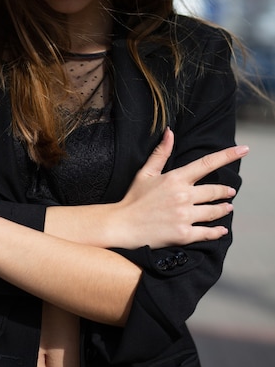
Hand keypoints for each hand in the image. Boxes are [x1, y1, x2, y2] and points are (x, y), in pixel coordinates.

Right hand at [109, 128, 247, 249]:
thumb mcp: (145, 173)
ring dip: (223, 209)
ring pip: (214, 211)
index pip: (207, 164)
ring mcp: (184, 216)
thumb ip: (160, 153)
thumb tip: (170, 132)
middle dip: (225, 191)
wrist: (123, 225)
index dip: (227, 156)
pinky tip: (222, 230)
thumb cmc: (134, 198)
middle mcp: (183, 196)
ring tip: (227, 207)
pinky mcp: (183, 234)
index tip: (243, 150)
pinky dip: (217, 231)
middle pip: (214, 191)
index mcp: (175, 178)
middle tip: (231, 192)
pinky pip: (207, 232)